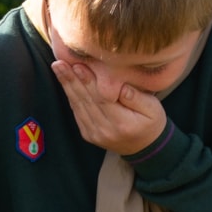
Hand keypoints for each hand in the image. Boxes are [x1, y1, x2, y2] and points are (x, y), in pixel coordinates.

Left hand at [51, 60, 166, 154]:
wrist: (145, 148)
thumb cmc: (151, 123)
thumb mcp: (153, 109)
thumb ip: (135, 97)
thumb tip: (118, 85)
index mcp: (122, 123)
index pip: (101, 99)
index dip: (88, 82)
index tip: (78, 66)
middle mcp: (105, 130)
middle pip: (85, 101)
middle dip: (71, 81)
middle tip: (59, 63)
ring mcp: (94, 134)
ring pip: (78, 107)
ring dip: (67, 86)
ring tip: (58, 68)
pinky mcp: (88, 134)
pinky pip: (77, 113)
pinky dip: (71, 97)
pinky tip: (65, 83)